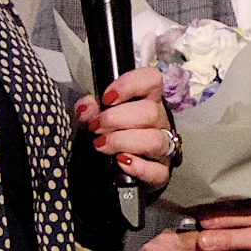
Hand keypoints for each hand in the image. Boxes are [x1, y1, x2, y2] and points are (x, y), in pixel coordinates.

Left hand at [73, 68, 171, 191]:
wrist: (112, 167)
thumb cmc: (110, 134)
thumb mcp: (96, 115)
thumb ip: (89, 108)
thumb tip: (86, 110)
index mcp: (146, 100)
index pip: (151, 80)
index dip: (130, 85)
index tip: (107, 97)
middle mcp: (159, 120)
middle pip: (150, 112)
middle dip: (115, 119)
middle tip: (95, 127)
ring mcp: (163, 146)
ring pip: (155, 140)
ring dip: (123, 141)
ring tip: (101, 145)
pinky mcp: (161, 171)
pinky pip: (157, 170)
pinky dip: (138, 167)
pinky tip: (120, 162)